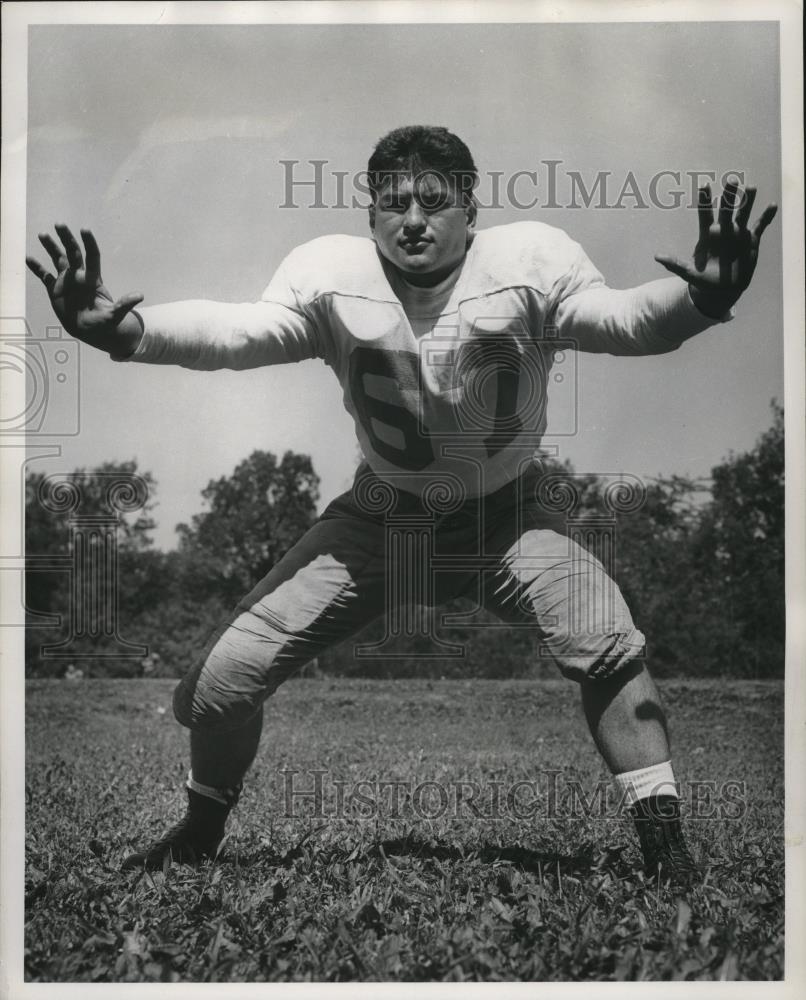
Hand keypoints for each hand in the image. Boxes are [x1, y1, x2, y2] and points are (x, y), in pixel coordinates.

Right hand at [26, 225, 144, 356]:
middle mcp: (78, 276)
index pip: (92, 257)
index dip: (89, 244)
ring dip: (51, 247)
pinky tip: (28, 259)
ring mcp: (66, 281)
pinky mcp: (55, 289)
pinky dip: (37, 268)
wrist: (90, 330)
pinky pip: (44, 276)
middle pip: (73, 253)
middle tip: (60, 224)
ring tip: (43, 235)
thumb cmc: (104, 323)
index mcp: (92, 280)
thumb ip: (124, 305)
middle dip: (67, 239)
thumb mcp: (115, 315)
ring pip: (58, 260)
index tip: (85, 230)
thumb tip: (140, 296)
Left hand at [655, 182, 776, 318]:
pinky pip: (759, 226)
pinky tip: (772, 206)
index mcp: (708, 235)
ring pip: (743, 213)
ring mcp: (738, 234)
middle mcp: (724, 230)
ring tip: (751, 187)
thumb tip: (656, 256)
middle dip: (729, 196)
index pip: (705, 213)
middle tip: (732, 180)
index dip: (705, 199)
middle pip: (726, 209)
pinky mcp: (750, 240)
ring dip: (747, 201)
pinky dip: (766, 217)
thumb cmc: (704, 280)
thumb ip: (675, 264)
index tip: (704, 184)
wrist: (723, 289)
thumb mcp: (689, 274)